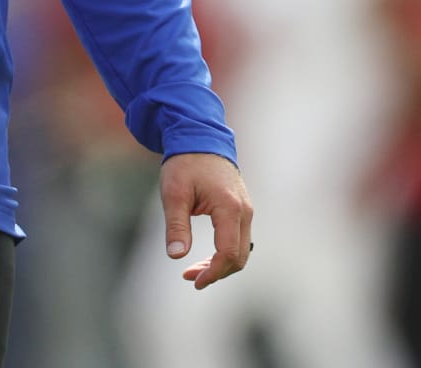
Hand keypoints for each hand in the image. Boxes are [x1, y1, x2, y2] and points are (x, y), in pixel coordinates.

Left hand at [159, 152, 253, 290]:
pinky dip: (226, 253)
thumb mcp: (174, 194)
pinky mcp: (242, 209)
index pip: (228, 253)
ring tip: (193, 270)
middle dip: (216, 272)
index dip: (213, 272)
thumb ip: (176, 225)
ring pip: (242, 250)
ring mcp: (246, 209)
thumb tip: (176, 255)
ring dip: (221, 265)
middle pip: (239, 256)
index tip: (193, 281)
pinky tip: (206, 257)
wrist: (201, 139)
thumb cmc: (185, 164)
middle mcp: (244, 210)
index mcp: (229, 207)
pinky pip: (240, 239)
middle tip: (189, 277)